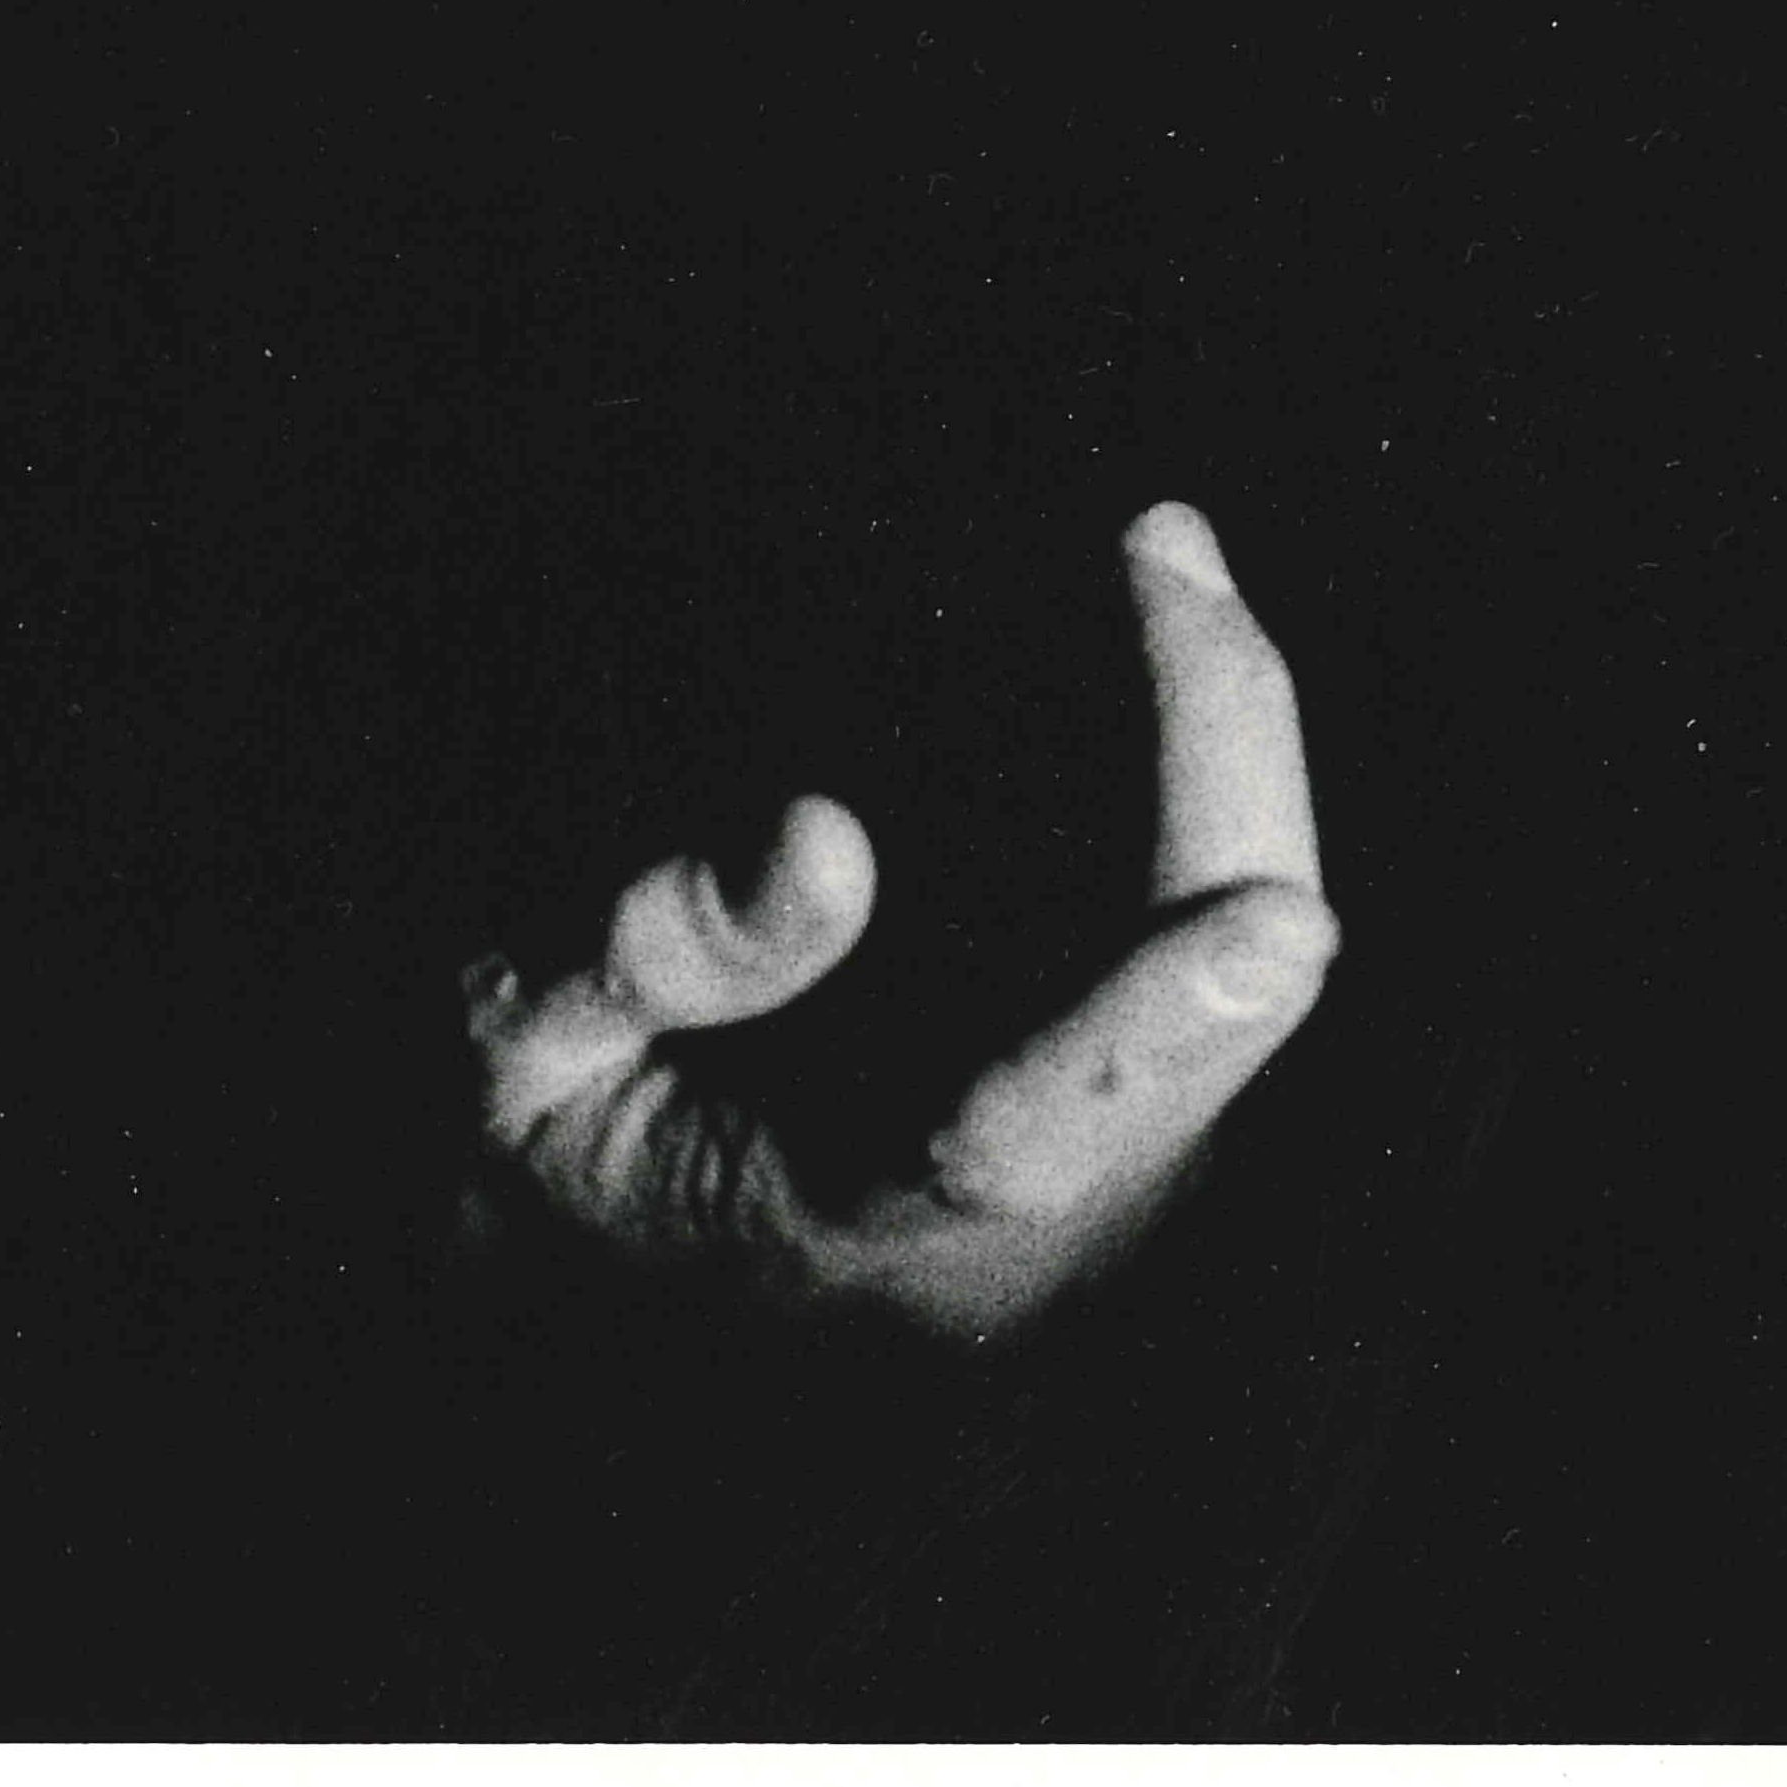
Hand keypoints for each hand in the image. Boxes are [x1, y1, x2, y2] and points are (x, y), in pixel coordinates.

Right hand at [461, 500, 1337, 1341]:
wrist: (603, 1233)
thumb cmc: (545, 1124)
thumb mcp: (513, 1050)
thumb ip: (645, 957)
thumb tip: (827, 836)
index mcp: (845, 1226)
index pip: (1019, 1147)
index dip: (1148, 1036)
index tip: (1273, 933)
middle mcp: (1023, 1220)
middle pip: (1211, 1020)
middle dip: (1220, 766)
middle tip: (1162, 553)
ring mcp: (1093, 1149)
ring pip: (1221, 934)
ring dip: (1219, 737)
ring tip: (1159, 555)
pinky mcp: (1111, 1062)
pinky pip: (1185, 900)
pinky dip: (1189, 755)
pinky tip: (1150, 618)